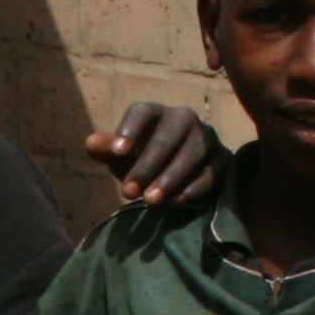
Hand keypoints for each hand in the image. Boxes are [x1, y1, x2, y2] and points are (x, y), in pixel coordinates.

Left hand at [84, 101, 222, 206]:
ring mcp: (207, 137)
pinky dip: (193, 188)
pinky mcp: (223, 158)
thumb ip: (108, 150)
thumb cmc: (146, 162)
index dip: (129, 129)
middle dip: (147, 165)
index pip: (142, 112)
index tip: (116, 152)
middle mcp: (184, 118)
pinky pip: (211, 171)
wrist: (184, 178)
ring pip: (192, 153)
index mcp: (156, 113)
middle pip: (167, 136)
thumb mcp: (125, 158)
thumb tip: (91, 143)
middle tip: (129, 192)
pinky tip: (176, 202)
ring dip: (170, 178)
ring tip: (151, 201)